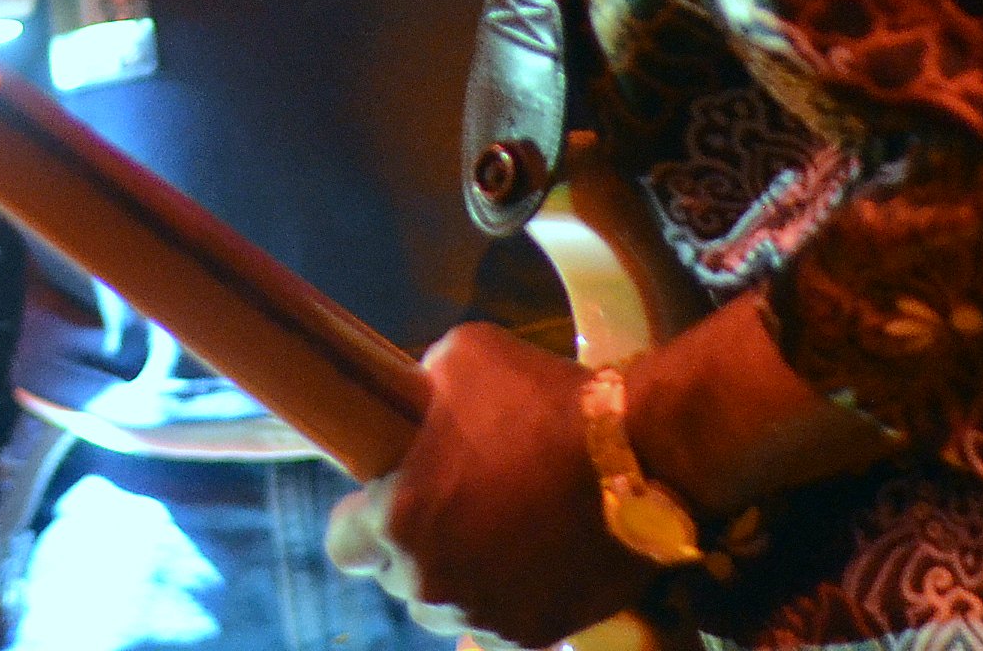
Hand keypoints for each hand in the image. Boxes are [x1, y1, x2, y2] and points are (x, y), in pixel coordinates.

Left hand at [323, 325, 653, 648]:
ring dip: (458, 577)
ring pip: (448, 607)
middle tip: (449, 505)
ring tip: (492, 532)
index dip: (359, 518)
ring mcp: (488, 616)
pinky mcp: (539, 633)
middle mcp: (433, 583)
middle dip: (414, 546)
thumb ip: (421, 394)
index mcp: (397, 521)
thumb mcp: (458, 359)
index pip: (342, 546)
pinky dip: (509, 595)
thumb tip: (416, 401)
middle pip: (398, 579)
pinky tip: (529, 556)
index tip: (382, 497)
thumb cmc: (540, 401)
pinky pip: (501, 622)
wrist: (640, 453)